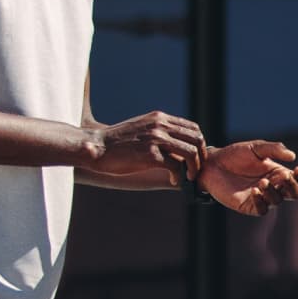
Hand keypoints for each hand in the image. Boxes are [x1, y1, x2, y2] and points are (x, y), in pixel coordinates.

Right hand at [84, 110, 205, 172]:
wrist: (96, 147)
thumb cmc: (117, 143)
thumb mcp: (141, 129)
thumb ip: (159, 133)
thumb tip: (176, 146)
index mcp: (159, 118)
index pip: (192, 127)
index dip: (199, 144)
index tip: (197, 157)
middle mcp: (160, 125)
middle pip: (197, 138)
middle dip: (202, 156)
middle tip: (196, 170)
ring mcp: (156, 138)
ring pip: (191, 152)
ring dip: (194, 168)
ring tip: (188, 177)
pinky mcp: (150, 154)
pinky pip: (176, 166)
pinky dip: (179, 176)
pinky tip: (174, 180)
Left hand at [200, 139, 297, 215]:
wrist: (212, 164)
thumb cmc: (234, 154)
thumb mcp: (256, 147)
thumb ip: (274, 149)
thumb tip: (293, 157)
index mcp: (278, 173)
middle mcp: (273, 186)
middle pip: (294, 194)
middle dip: (293, 187)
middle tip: (285, 177)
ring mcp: (262, 197)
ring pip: (278, 201)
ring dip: (273, 191)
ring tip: (262, 181)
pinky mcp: (249, 205)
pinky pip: (262, 209)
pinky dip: (261, 201)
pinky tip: (255, 190)